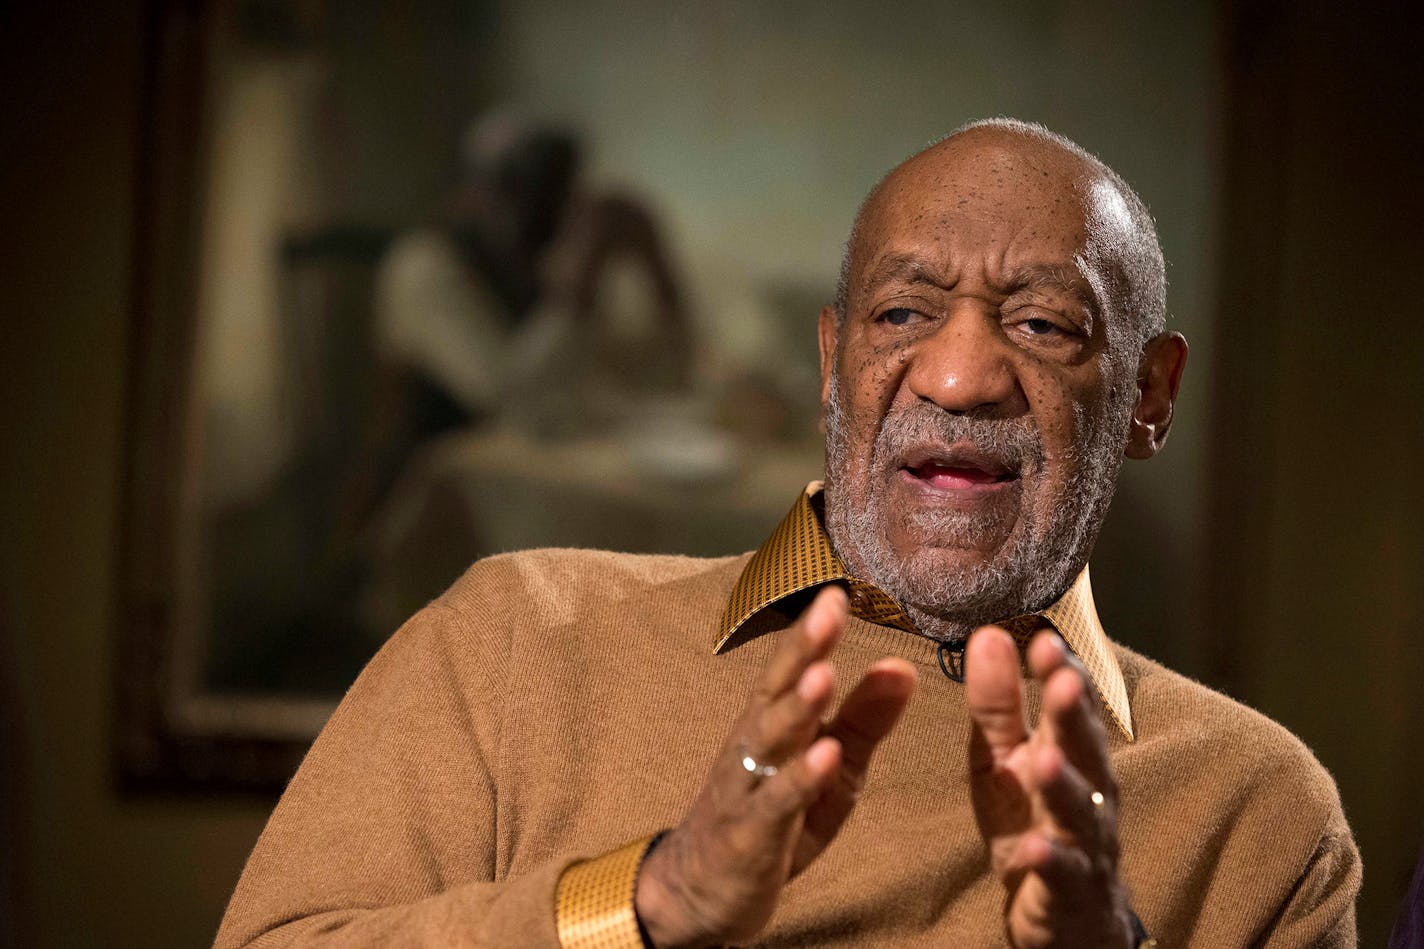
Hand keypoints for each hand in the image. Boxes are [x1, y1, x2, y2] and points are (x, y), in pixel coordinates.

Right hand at [635, 586, 916, 947]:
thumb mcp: (829, 768)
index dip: (812, 631)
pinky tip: (826, 755)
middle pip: (776, 689)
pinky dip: (800, 778)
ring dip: (797, 707)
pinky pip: (776, 801)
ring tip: (825, 674)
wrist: (700, 890)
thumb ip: (864, 719)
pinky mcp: (750, 833)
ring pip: (770, 739)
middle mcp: (753, 743)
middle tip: (828, 609)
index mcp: (772, 722)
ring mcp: (747, 786)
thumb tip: (902, 667)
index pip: (792, 667)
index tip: (838, 591)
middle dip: (802, 648)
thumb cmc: (771, 817)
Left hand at [964, 627, 1133, 948]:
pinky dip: (1050, 861)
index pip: (1071, 703)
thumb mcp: (1004, 757)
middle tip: (1061, 679)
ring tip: (1043, 759)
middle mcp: (1088, 791)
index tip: (1044, 638)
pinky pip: (1063, 875)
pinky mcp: (1071, 891)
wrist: (1065, 915)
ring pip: (1081, 811)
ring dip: (1064, 784)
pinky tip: (1033, 850)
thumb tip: (988, 633)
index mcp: (1068, 751)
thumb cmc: (1032, 819)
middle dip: (1074, 714)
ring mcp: (1084, 842)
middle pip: (1085, 748)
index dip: (1062, 671)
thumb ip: (997, 702)